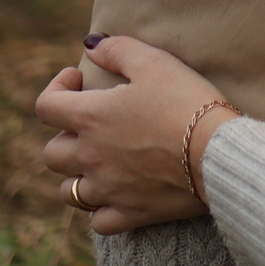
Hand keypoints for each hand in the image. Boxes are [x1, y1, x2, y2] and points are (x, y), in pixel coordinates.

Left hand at [35, 34, 239, 234]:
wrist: (218, 152)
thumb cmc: (187, 102)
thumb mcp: (155, 62)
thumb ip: (117, 49)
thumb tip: (92, 45)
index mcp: (90, 118)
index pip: (46, 106)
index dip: (55, 89)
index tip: (78, 81)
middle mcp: (90, 157)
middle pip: (52, 154)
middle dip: (64, 137)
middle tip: (90, 127)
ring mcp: (108, 189)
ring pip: (69, 192)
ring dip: (77, 177)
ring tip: (98, 164)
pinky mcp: (132, 214)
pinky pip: (100, 221)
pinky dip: (102, 210)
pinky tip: (116, 196)